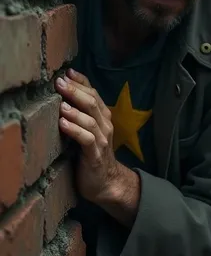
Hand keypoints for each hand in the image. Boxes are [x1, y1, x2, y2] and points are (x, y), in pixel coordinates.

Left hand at [56, 69, 120, 203]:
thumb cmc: (92, 154)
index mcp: (103, 117)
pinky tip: (63, 124)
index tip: (66, 72)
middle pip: (92, 103)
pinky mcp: (95, 155)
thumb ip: (80, 113)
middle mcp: (105, 125)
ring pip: (90, 120)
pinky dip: (75, 130)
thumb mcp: (88, 130)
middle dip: (75, 91)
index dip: (81, 82)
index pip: (94, 93)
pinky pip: (86, 139)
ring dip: (74, 110)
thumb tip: (64, 93)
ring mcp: (102, 140)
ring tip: (61, 104)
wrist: (106, 183)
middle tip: (59, 82)